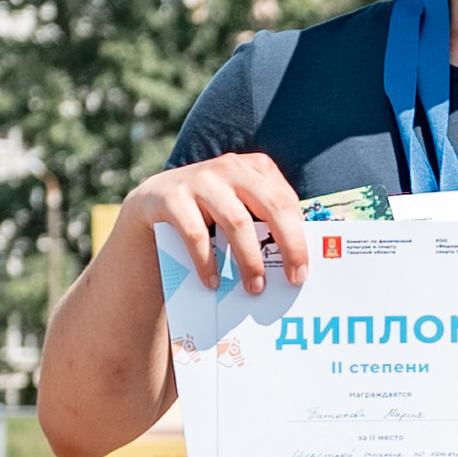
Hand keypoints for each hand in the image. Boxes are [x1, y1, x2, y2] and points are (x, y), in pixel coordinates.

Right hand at [121, 153, 310, 295]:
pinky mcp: (172, 197)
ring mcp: (200, 179)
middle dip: (288, 245)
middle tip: (294, 280)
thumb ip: (266, 223)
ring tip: (255, 288)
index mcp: (255, 168)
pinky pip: (196, 234)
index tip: (305, 270)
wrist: (152, 204)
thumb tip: (297, 263)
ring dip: (250, 260)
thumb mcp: (240, 208)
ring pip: (237, 222)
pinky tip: (213, 283)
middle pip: (272, 207)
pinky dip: (207, 262)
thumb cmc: (209, 214)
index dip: (300, 238)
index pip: (287, 203)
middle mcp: (231, 168)